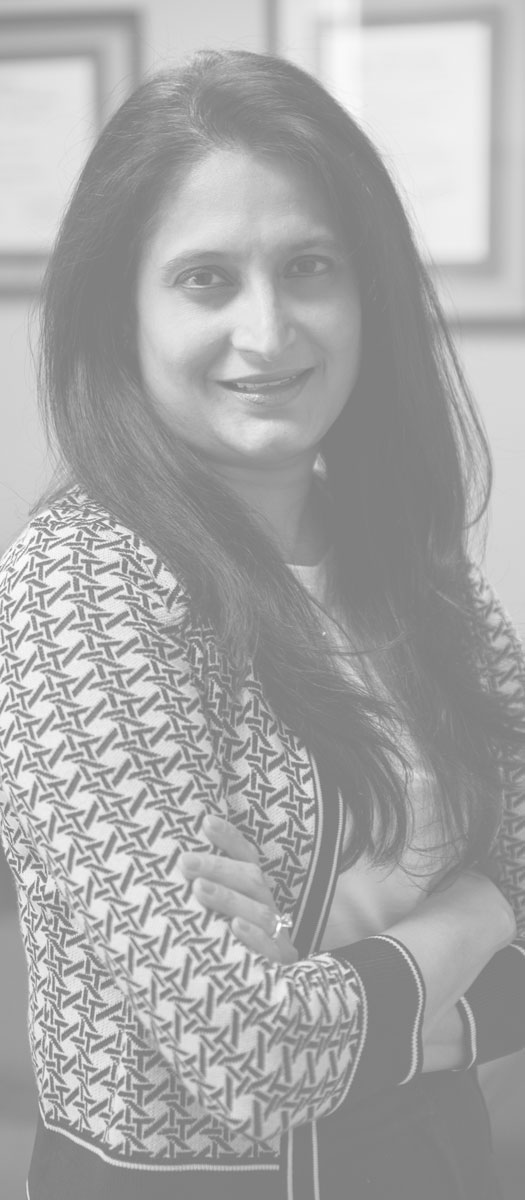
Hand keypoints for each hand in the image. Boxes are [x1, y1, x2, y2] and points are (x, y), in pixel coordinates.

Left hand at [179, 815, 297, 963]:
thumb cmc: (222, 953)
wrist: (250, 1005)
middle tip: (184, 862)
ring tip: (198, 889)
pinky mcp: (281, 967)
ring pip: (261, 910)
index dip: (229, 838)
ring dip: (229, 897)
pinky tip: (234, 928)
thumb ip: (200, 893)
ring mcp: (278, 937)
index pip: (246, 857)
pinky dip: (254, 937)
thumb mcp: (211, 922)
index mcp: (253, 893)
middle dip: (219, 867)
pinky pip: (272, 949)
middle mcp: (267, 909)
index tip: (206, 821)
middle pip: (252, 879)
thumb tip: (166, 866)